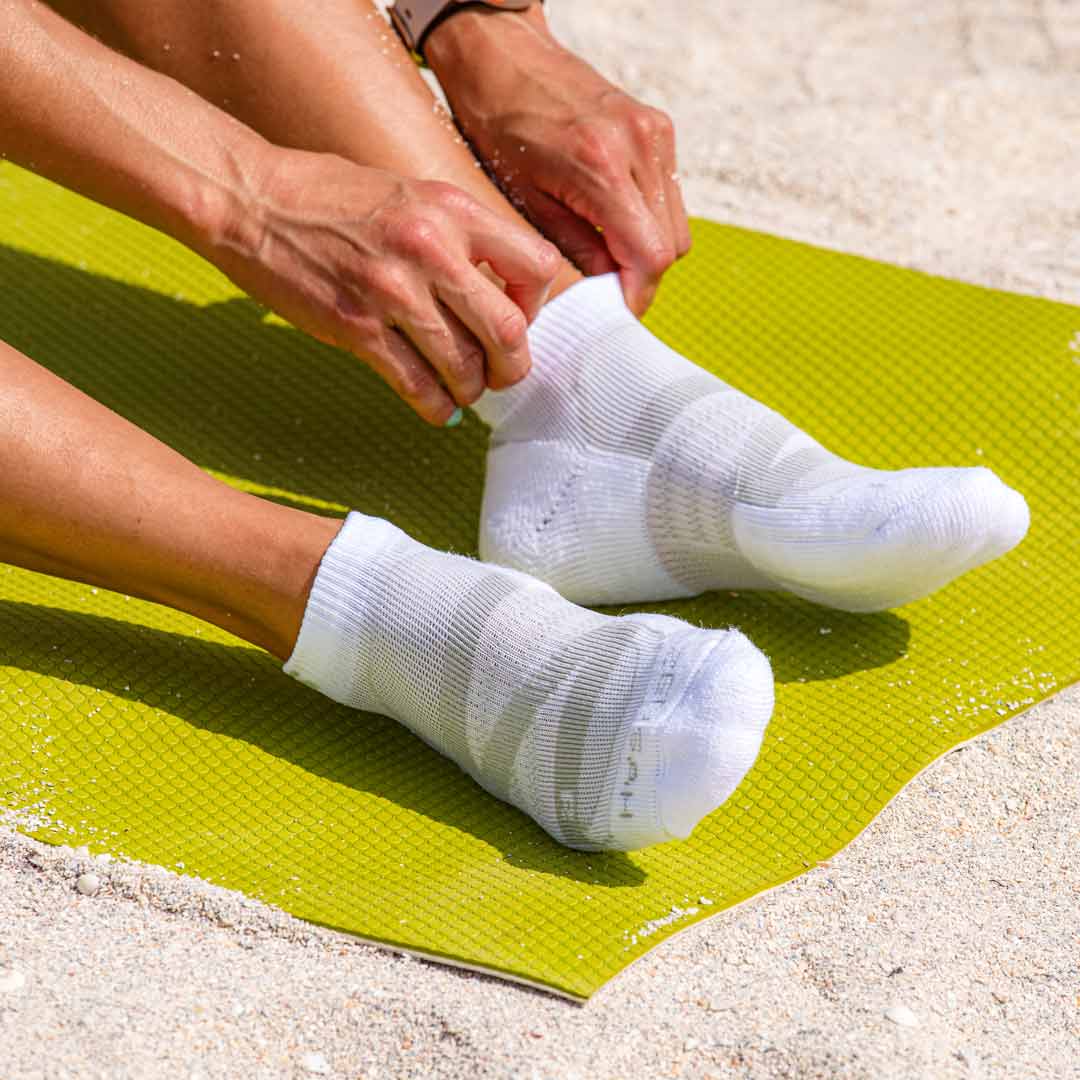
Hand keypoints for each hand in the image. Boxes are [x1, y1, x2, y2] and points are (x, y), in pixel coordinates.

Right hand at [199, 148, 560, 423]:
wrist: (252, 200)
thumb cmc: (330, 195)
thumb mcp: (411, 192)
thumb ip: (457, 234)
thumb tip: (495, 290)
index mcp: (452, 209)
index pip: (536, 267)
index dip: (535, 305)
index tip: (515, 317)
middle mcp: (431, 248)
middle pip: (508, 331)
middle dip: (513, 367)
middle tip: (502, 376)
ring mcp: (392, 291)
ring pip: (464, 366)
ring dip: (471, 389)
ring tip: (462, 389)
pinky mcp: (356, 327)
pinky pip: (416, 384)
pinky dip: (434, 406)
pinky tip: (436, 408)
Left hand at [426, 7, 690, 315]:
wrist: (504, 58)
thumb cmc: (500, 126)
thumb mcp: (526, 200)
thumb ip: (577, 249)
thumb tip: (608, 292)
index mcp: (600, 166)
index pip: (650, 255)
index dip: (637, 294)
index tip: (615, 314)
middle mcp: (639, 145)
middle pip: (672, 245)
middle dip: (642, 277)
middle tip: (607, 291)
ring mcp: (655, 132)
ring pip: (677, 224)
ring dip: (648, 250)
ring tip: (608, 255)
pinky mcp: (658, 126)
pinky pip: (669, 195)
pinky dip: (649, 220)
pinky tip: (614, 221)